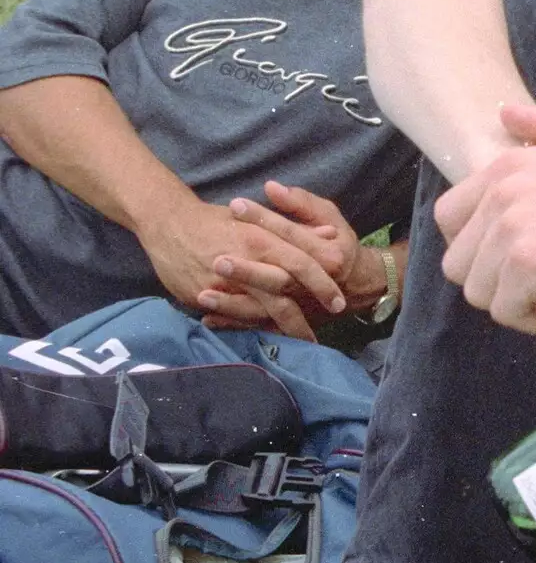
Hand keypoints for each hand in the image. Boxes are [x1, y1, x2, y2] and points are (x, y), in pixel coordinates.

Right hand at [137, 185, 350, 339]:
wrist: (169, 221)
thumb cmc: (218, 219)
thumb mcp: (260, 217)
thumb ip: (296, 228)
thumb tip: (331, 235)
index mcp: (263, 238)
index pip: (302, 263)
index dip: (322, 283)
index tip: (339, 302)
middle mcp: (247, 260)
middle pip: (284, 293)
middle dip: (303, 317)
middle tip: (320, 337)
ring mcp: (226, 281)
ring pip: (260, 310)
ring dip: (281, 329)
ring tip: (298, 345)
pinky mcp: (206, 295)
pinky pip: (233, 317)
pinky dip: (250, 327)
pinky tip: (265, 338)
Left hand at [197, 183, 402, 342]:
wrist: (357, 285)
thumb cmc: (338, 244)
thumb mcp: (329, 216)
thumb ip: (301, 203)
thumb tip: (271, 188)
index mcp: (327, 255)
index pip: (291, 234)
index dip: (263, 219)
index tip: (235, 205)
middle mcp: (314, 285)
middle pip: (278, 276)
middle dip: (247, 269)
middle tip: (216, 258)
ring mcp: (302, 307)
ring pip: (267, 308)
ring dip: (234, 303)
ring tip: (203, 295)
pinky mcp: (291, 323)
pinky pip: (259, 326)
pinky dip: (234, 324)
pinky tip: (207, 318)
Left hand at [436, 105, 535, 325]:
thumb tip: (501, 112)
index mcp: (506, 165)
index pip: (447, 220)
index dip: (479, 250)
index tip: (523, 260)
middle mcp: (499, 192)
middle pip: (457, 264)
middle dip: (493, 283)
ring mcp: (512, 228)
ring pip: (478, 293)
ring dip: (514, 306)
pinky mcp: (531, 266)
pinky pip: (505, 311)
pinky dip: (533, 321)